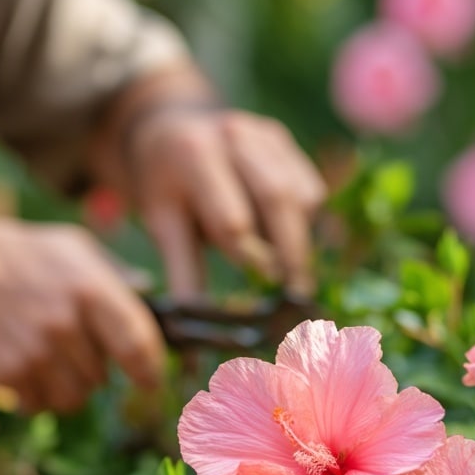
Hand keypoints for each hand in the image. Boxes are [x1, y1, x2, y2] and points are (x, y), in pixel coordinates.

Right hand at [0, 216, 165, 412]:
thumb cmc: (24, 256)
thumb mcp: (73, 247)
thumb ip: (115, 273)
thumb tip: (150, 293)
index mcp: (92, 289)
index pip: (138, 346)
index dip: (151, 371)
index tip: (153, 383)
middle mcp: (66, 323)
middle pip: (102, 377)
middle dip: (94, 369)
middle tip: (70, 346)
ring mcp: (36, 350)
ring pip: (74, 398)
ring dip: (68, 387)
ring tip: (50, 359)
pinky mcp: (9, 371)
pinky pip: (40, 403)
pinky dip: (36, 395)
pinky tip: (25, 367)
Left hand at [124, 108, 326, 296]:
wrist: (170, 132)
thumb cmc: (166, 186)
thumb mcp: (164, 225)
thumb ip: (185, 274)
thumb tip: (196, 342)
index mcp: (195, 154)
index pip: (234, 218)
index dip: (251, 257)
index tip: (267, 287)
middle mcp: (233, 134)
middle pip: (278, 199)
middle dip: (292, 251)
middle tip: (298, 290)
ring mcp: (263, 134)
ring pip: (302, 194)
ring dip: (302, 236)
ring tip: (292, 268)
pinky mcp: (283, 141)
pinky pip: (310, 187)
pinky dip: (307, 219)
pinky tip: (289, 237)